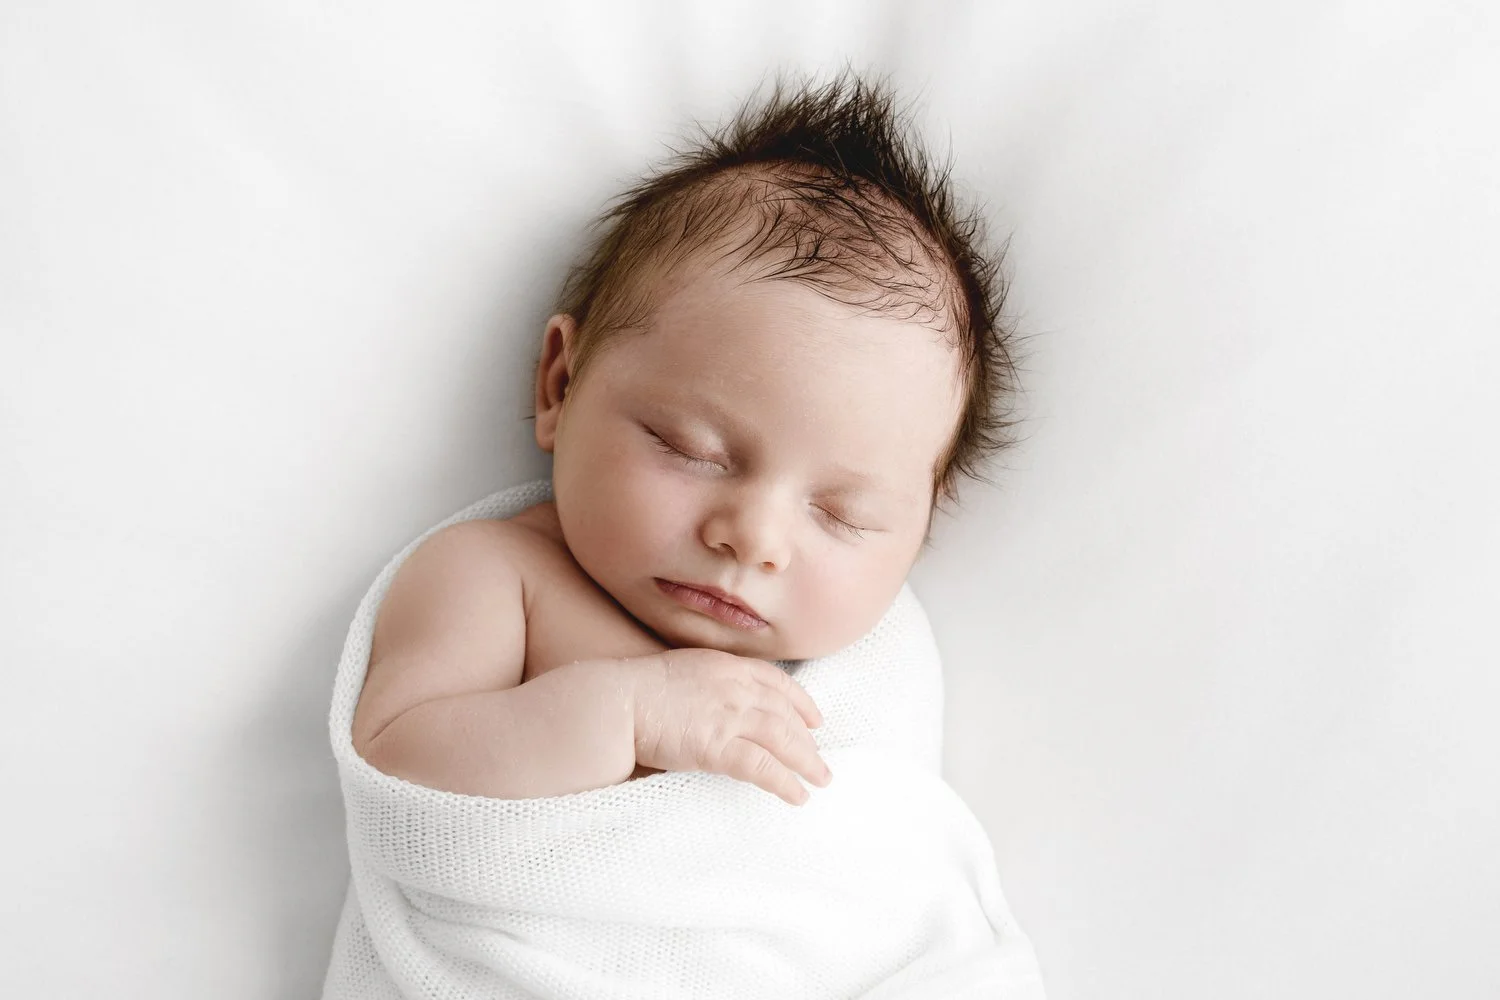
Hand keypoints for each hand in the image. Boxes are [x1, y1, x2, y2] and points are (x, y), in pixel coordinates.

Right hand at [622, 648, 831, 804]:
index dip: (801, 702)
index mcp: (727, 666)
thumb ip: (711, 684)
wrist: (616, 702)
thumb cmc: (638, 690)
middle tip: (820, 760)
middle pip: (784, 714)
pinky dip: (784, 782)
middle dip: (807, 739)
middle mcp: (735, 688)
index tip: (814, 719)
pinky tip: (797, 795)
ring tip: (820, 780)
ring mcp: (729, 716)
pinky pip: (762, 767)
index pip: (776, 682)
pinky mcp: (718, 746)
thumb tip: (722, 706)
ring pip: (782, 739)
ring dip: (806, 761)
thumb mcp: (684, 671)